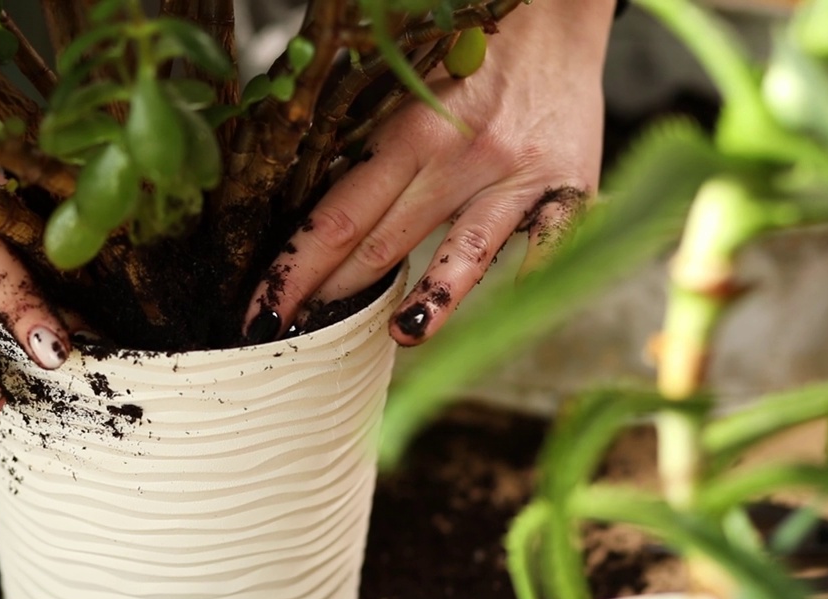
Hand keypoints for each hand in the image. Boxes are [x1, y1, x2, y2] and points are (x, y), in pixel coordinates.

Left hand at [243, 0, 616, 344]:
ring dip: (429, 302)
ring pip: (464, 254)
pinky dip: (532, 273)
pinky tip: (512, 306)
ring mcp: (514, 177)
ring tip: (399, 338)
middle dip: (331, 297)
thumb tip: (313, 213)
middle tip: (293, 337)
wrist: (554, 13)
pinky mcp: (567, 185)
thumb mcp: (406, 88)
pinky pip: (550, 239)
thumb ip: (370, 147)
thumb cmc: (468, 53)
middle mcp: (459, 158)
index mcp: (409, 131)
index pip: (335, 219)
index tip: (260, 313)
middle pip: (383, 244)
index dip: (294, 271)